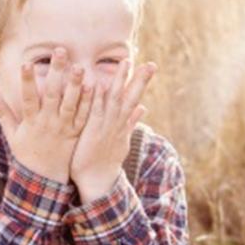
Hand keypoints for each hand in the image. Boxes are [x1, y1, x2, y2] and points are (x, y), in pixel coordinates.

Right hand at [0, 47, 91, 183]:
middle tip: (60, 51)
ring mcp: (63, 128)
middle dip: (55, 72)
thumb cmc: (26, 153)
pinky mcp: (76, 133)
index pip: (27, 97)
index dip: (26, 81)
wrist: (44, 179)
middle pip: (52, 94)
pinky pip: (84, 116)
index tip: (26, 63)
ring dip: (75, 84)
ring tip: (79, 66)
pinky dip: (89, 102)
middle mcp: (48, 123)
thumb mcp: (11, 134)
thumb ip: (2, 112)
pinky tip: (94, 85)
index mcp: (31, 122)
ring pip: (71, 103)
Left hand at [70, 58, 156, 201]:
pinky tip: (100, 84)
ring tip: (125, 63)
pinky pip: (95, 111)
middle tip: (151, 63)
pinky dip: (98, 98)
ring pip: (115, 100)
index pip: (134, 99)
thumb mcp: (122, 139)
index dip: (141, 82)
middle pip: (131, 97)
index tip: (149, 65)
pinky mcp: (92, 132)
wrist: (97, 181)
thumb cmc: (106, 160)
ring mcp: (106, 127)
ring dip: (120, 81)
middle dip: (140, 79)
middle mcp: (117, 124)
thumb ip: (131, 122)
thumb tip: (143, 107)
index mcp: (123, 124)